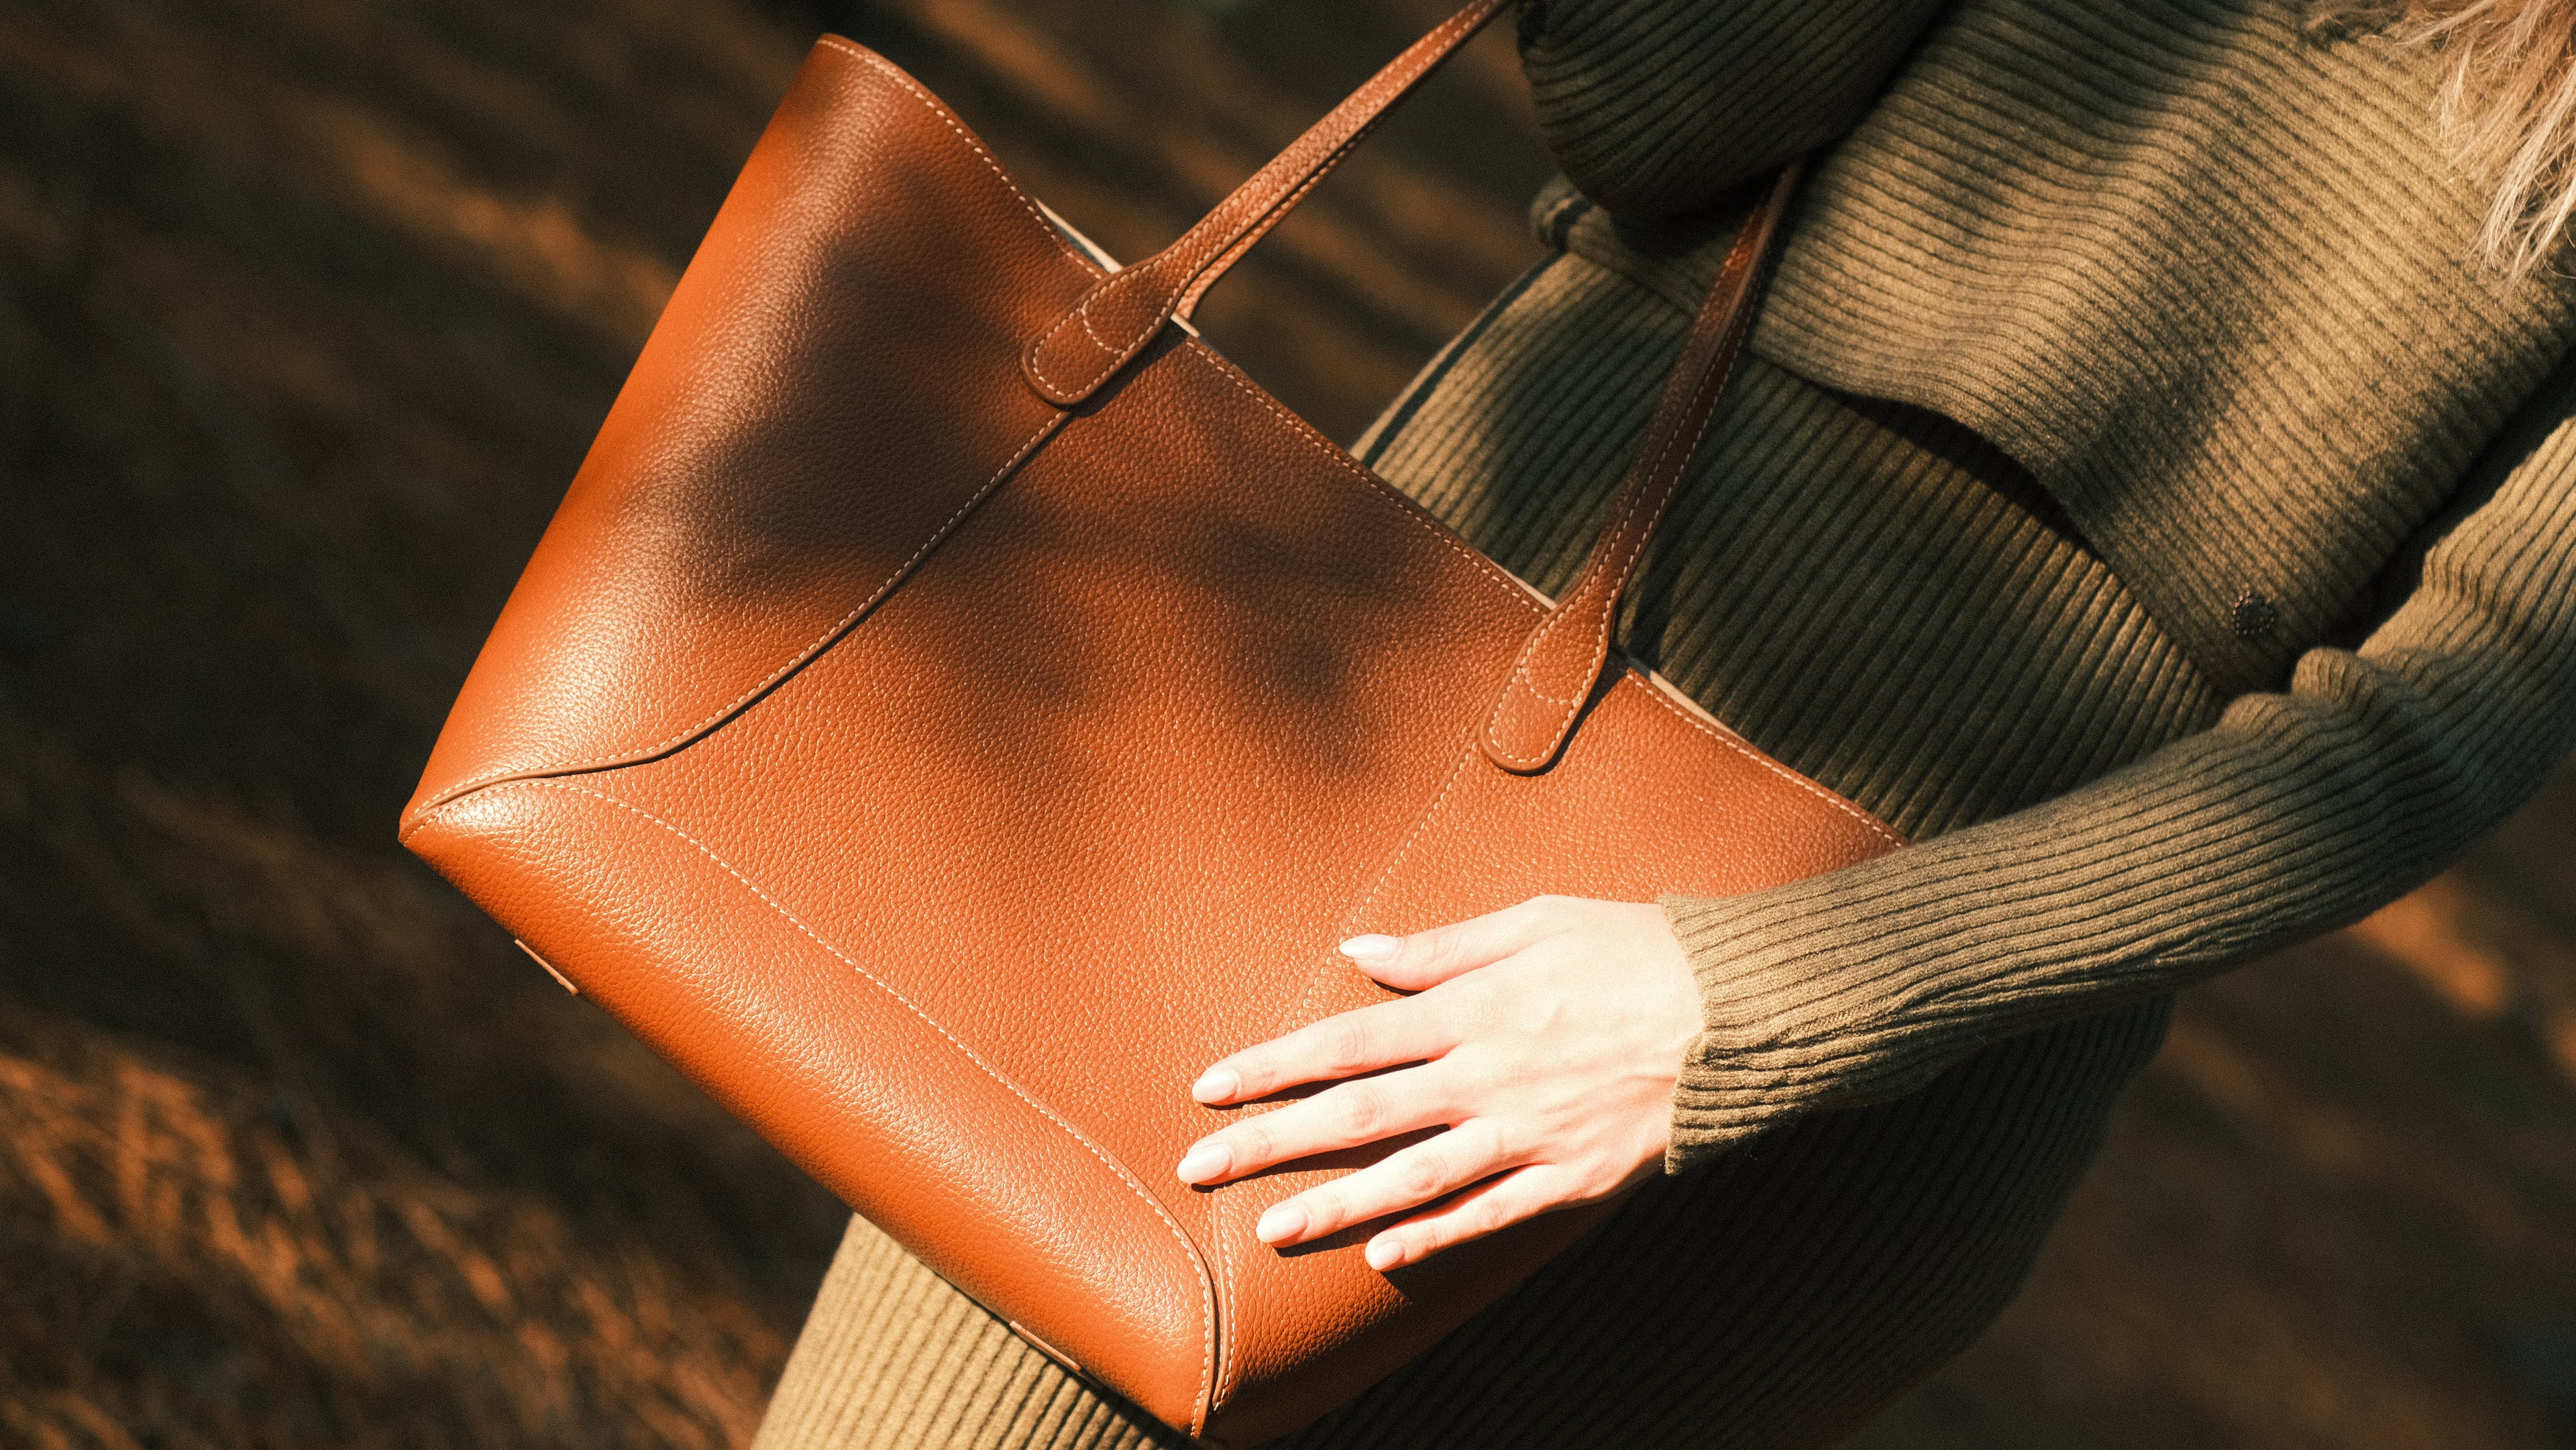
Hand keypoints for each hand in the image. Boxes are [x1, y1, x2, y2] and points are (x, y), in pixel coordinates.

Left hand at [1174, 896, 1701, 1270]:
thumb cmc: (1634, 949)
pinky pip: (1491, 1214)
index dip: (1273, 1065)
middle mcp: (1486, 1074)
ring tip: (1271, 1228)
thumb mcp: (1534, 921)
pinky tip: (1384, 1257)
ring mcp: (1527, 1133)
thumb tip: (1358, 952)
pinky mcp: (1570, 1176)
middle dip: (1271, 1142)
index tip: (1211, 1087)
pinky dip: (1437, 1236)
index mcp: (1471, 1008)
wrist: (1737, 1011)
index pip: (1346, 1041)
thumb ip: (1440, 947)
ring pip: (1412, 1177)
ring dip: (1335, 1205)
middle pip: (1358, 1115)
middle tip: (1199, 1168)